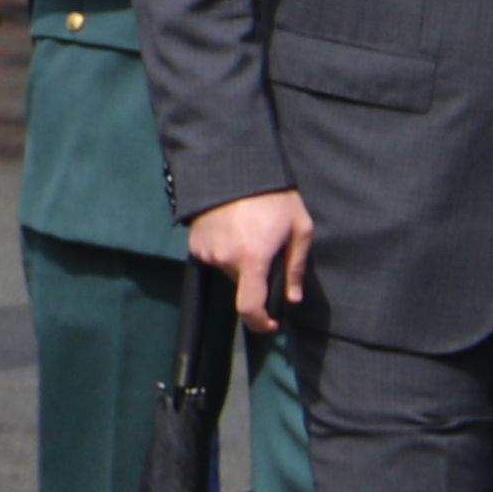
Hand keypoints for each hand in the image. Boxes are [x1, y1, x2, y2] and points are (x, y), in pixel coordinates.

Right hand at [188, 188, 315, 332]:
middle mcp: (224, 259)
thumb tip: (292, 298)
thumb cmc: (274, 197)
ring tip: (248, 236)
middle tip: (265, 252)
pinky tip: (231, 230)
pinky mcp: (193, 241)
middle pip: (241, 285)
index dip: (259, 323)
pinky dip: (222, 251)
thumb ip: (296, 267)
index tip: (269, 324)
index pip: (249, 307)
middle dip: (254, 277)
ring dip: (238, 263)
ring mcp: (205, 250)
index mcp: (252, 259)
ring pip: (226, 271)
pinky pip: (211, 257)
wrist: (234, 167)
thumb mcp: (299, 228)